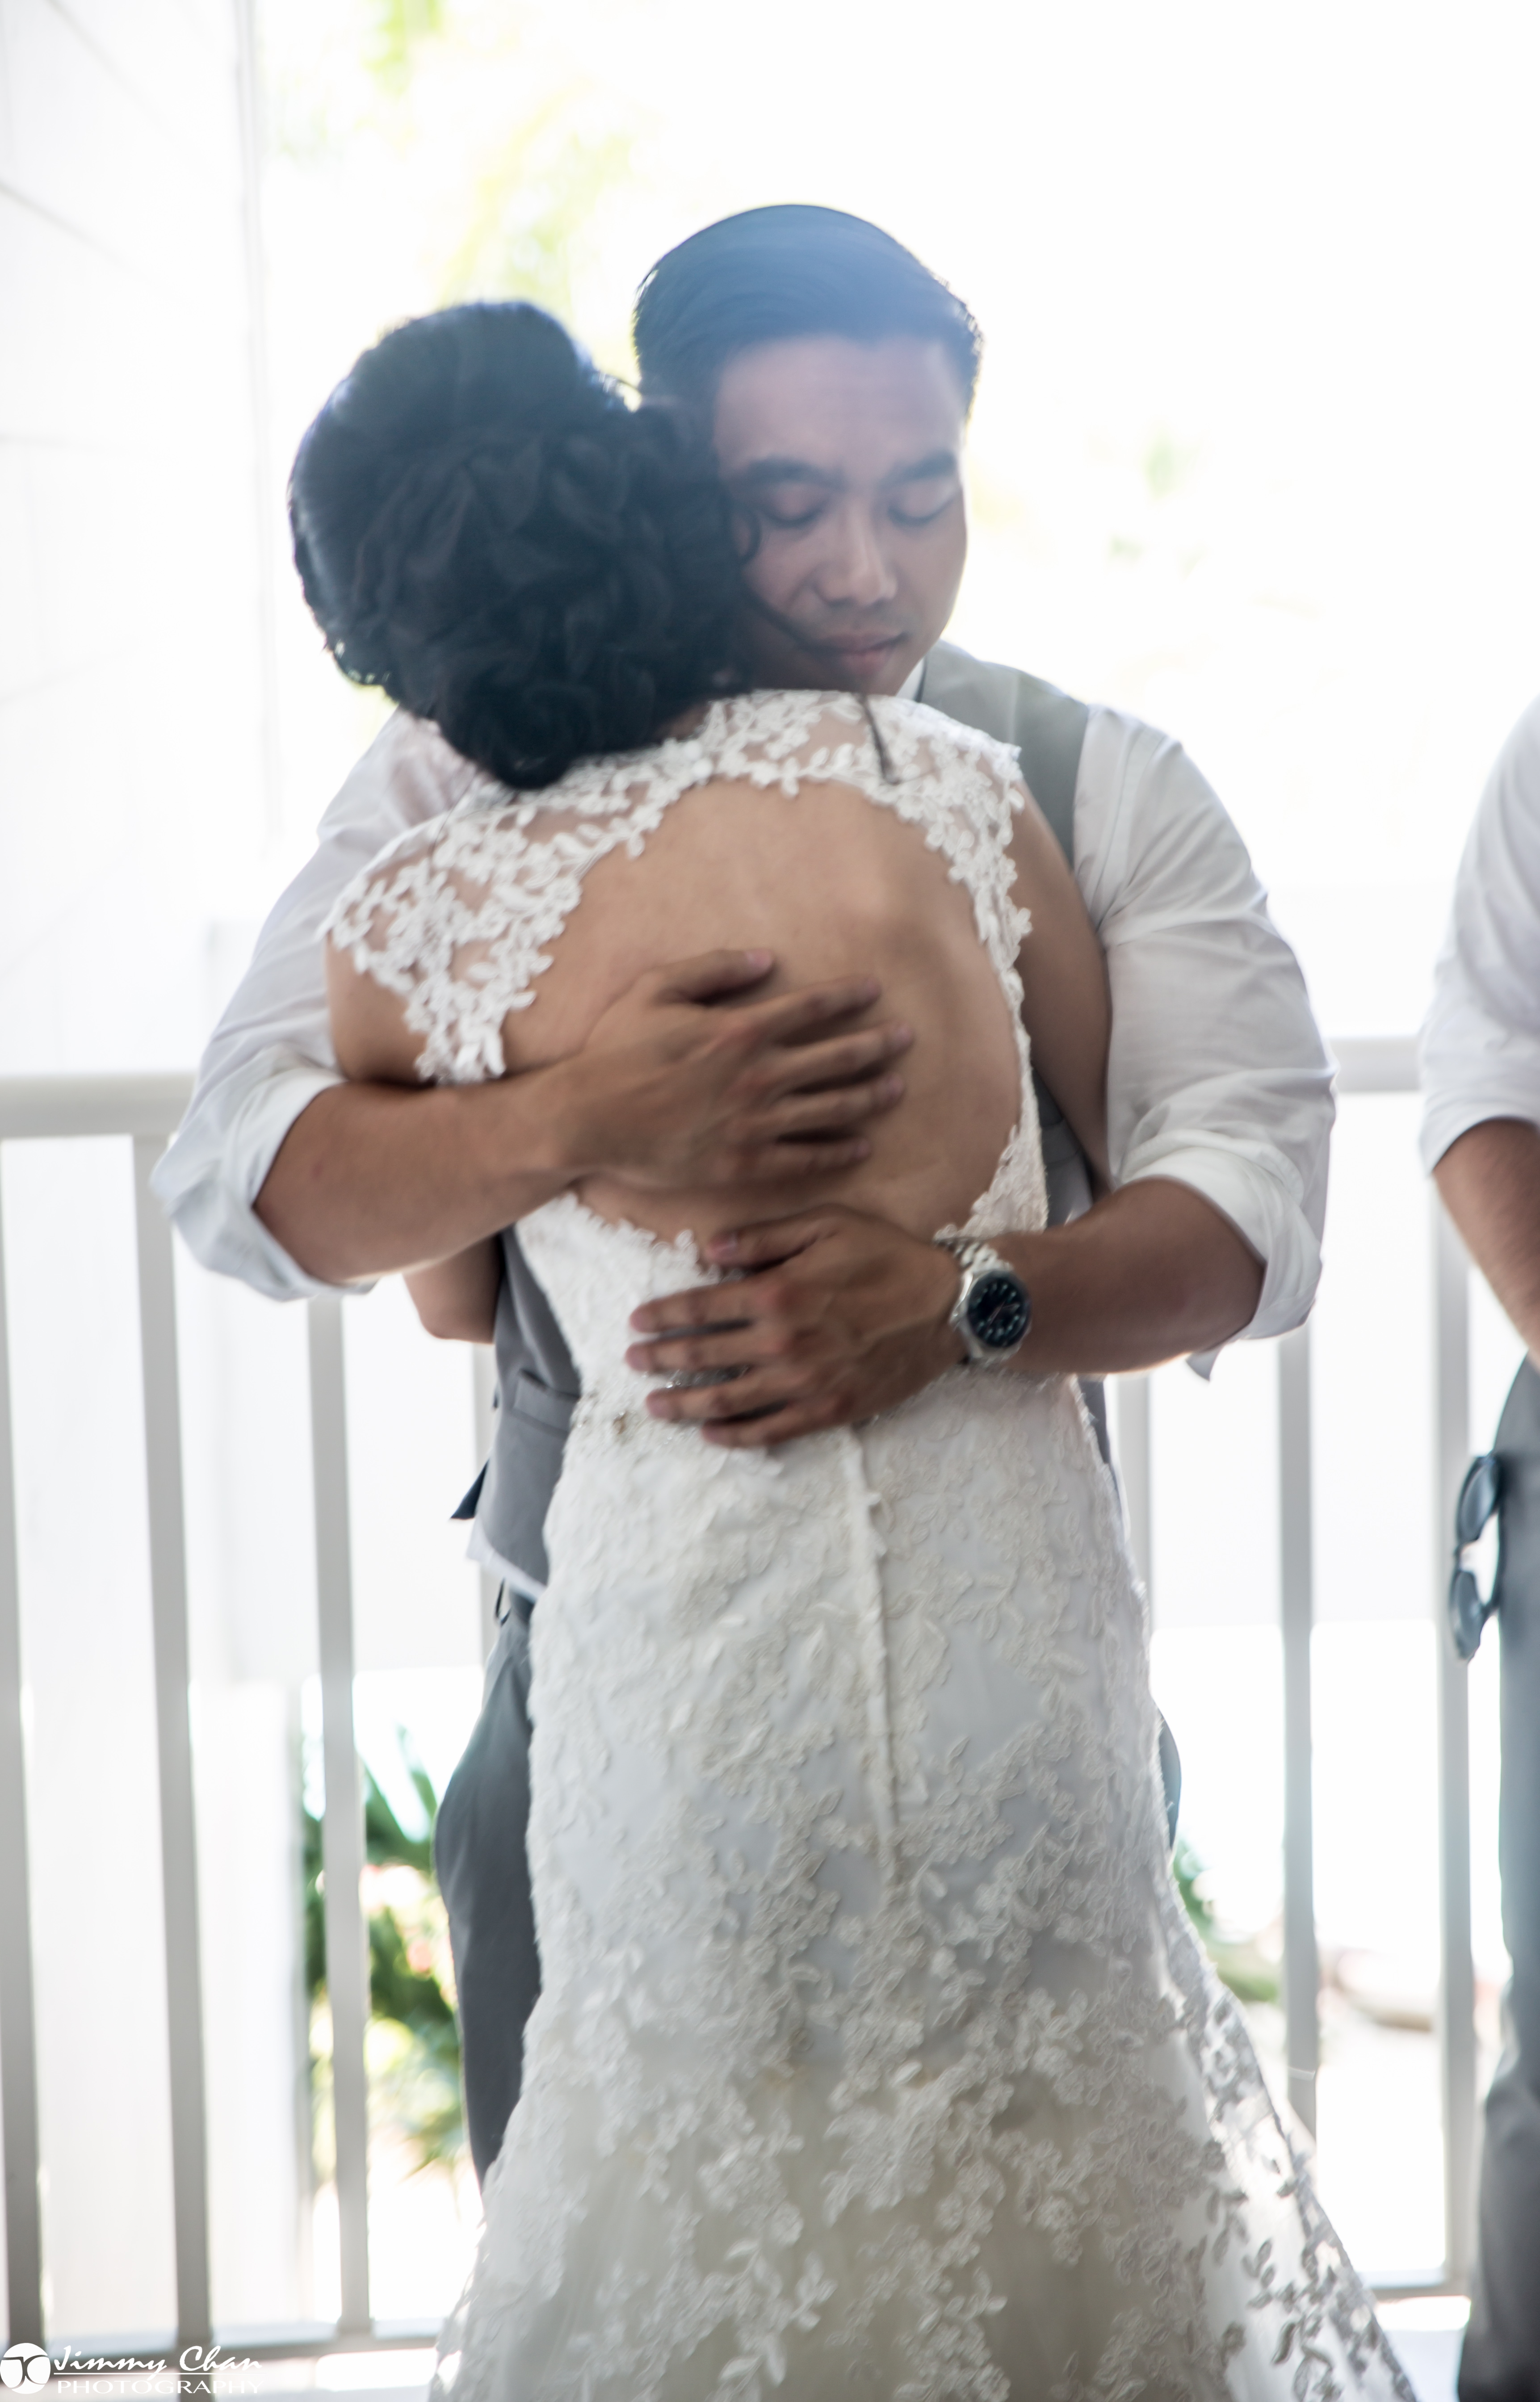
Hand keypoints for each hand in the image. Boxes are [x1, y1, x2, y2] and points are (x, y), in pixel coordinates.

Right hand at [561, 951, 912, 1190]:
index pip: (811, 1007)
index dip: (848, 997)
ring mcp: (753, 1123)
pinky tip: (861, 1146)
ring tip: (896, 1089)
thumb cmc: (615, 1050)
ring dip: (868, 1097)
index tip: (875, 989)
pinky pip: (804, 1158)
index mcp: (739, 1030)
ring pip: (830, 1108)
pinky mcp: (743, 1163)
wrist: (588, 1118)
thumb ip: (714, 969)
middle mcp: (757, 1076)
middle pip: (835, 1058)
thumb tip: (766, 958)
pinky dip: (836, 1152)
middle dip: (876, 1045)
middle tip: (906, 1039)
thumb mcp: (656, 989)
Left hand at [625, 1204, 964, 1445]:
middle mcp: (783, 1341)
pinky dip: (735, 1436)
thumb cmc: (887, 1255)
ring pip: (726, 1401)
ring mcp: (804, 1382)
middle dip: (660, 1360)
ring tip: (656, 1406)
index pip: (699, 1308)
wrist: (950, 1304)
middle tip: (633, 1362)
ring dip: (683, 1405)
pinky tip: (710, 1434)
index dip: (661, 1317)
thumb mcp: (826, 1224)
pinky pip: (771, 1430)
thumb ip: (763, 1236)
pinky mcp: (829, 1410)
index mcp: (777, 1292)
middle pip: (702, 1357)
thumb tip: (707, 1249)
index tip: (636, 1322)